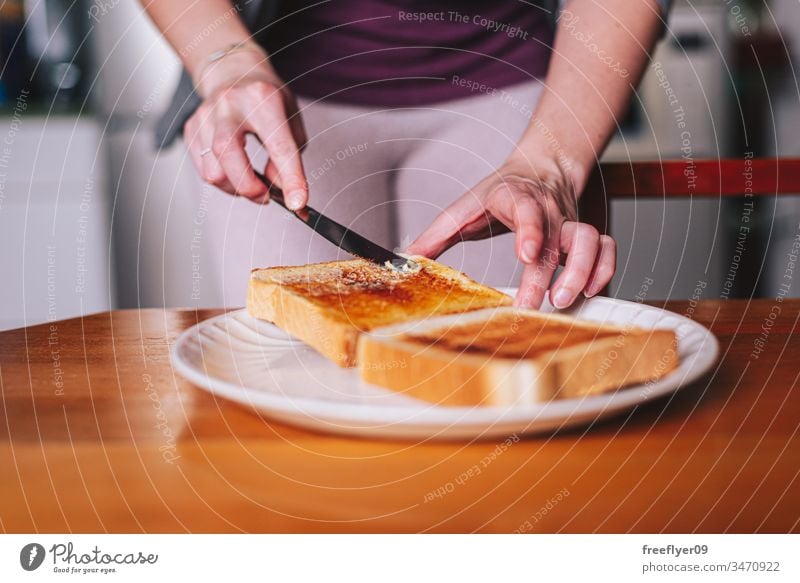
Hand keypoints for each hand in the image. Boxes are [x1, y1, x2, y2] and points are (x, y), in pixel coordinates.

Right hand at [183, 52, 307, 208]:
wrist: (233, 72)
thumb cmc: (267, 98)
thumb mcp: (291, 120)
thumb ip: (290, 157)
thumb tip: (280, 190)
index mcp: (263, 98)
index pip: (279, 146)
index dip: (291, 179)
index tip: (297, 204)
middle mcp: (229, 104)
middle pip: (228, 154)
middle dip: (250, 187)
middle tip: (266, 195)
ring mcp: (205, 115)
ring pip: (213, 171)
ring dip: (236, 188)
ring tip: (251, 182)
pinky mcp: (191, 128)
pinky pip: (204, 171)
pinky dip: (223, 181)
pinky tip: (235, 171)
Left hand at [406, 160, 615, 308]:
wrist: (540, 167)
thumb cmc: (497, 193)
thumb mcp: (464, 207)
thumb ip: (436, 234)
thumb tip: (405, 258)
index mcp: (515, 197)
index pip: (527, 209)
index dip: (530, 231)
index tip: (525, 255)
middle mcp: (548, 209)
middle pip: (556, 239)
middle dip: (546, 275)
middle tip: (533, 306)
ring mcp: (570, 221)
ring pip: (591, 240)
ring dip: (582, 271)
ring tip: (564, 300)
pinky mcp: (585, 234)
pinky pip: (607, 247)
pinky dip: (604, 269)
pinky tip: (588, 292)